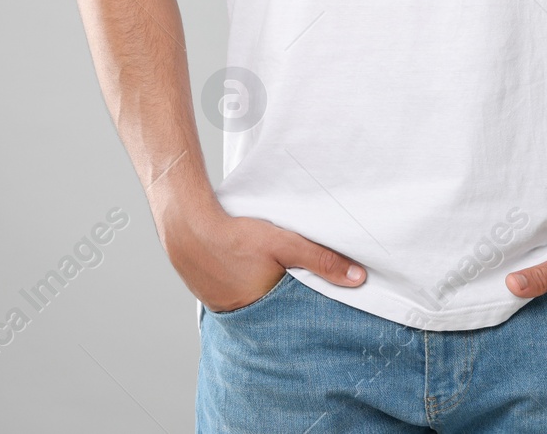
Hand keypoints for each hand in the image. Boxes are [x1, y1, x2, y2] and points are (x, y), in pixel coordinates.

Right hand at [165, 204, 365, 312]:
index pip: (296, 320)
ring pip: (255, 306)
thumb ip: (322, 261)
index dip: (308, 312)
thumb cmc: (236, 235)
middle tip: (296, 289)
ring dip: (265, 296)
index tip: (321, 306)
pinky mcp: (210, 297)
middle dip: (288, 306)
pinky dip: (244, 288)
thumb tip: (359, 278)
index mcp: (264, 310)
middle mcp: (243, 316)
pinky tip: (247, 273)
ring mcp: (223, 309)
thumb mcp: (285, 244)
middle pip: (275, 315)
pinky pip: (235, 298)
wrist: (187, 226)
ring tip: (271, 278)